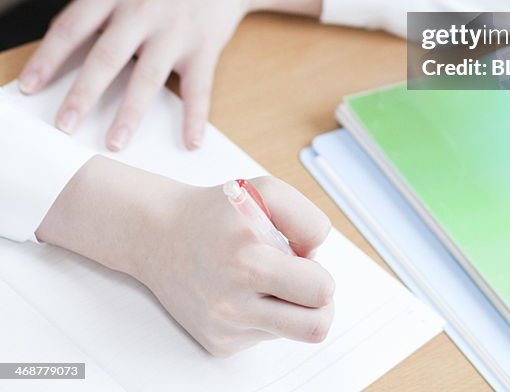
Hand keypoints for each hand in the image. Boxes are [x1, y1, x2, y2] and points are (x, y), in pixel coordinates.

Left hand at [17, 0, 321, 151]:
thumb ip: (96, 7)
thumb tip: (61, 47)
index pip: (72, 27)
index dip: (47, 59)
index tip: (28, 88)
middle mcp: (143, 9)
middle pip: (106, 57)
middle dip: (83, 95)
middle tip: (65, 126)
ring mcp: (176, 29)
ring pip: (148, 77)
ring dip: (131, 114)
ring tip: (114, 143)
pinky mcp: (205, 45)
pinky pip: (199, 86)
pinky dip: (195, 116)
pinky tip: (190, 141)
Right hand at [143, 174, 335, 354]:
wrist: (161, 235)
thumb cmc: (217, 212)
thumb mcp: (267, 192)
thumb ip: (306, 220)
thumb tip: (316, 258)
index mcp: (248, 263)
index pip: (319, 290)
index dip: (320, 272)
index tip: (302, 258)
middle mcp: (234, 304)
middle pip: (315, 327)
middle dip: (319, 302)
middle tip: (302, 279)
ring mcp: (226, 329)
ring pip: (290, 332)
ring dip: (290, 307)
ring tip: (268, 279)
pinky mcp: (218, 344)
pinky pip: (263, 335)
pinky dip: (264, 313)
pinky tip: (243, 289)